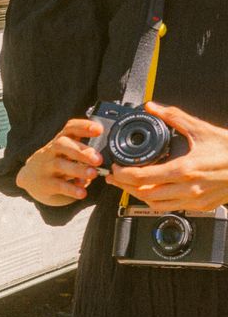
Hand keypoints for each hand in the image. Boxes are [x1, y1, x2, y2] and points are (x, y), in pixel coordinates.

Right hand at [15, 117, 102, 206]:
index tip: (99, 130)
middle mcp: (51, 151)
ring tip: (93, 174)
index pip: (70, 128)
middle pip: (63, 144)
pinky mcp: (45, 183)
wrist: (30, 178)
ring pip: (60, 165)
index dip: (83, 127)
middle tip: (98, 159)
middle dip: (81, 151)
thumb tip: (106, 157)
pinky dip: (71, 189)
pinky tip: (82, 193)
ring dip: (78, 169)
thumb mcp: (66, 153)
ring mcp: (46, 167)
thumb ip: (84, 153)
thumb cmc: (56, 163)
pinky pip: (58, 185)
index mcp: (60, 141)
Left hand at [106, 102, 227, 210]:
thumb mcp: (202, 130)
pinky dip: (156, 201)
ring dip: (137, 196)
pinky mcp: (201, 206)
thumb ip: (175, 118)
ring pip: (155, 205)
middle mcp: (188, 189)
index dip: (123, 175)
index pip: (142, 178)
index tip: (115, 168)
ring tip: (128, 185)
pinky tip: (151, 191)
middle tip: (114, 177)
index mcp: (185, 170)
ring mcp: (194, 200)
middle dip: (124, 186)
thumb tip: (154, 108)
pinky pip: (171, 208)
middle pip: (143, 194)